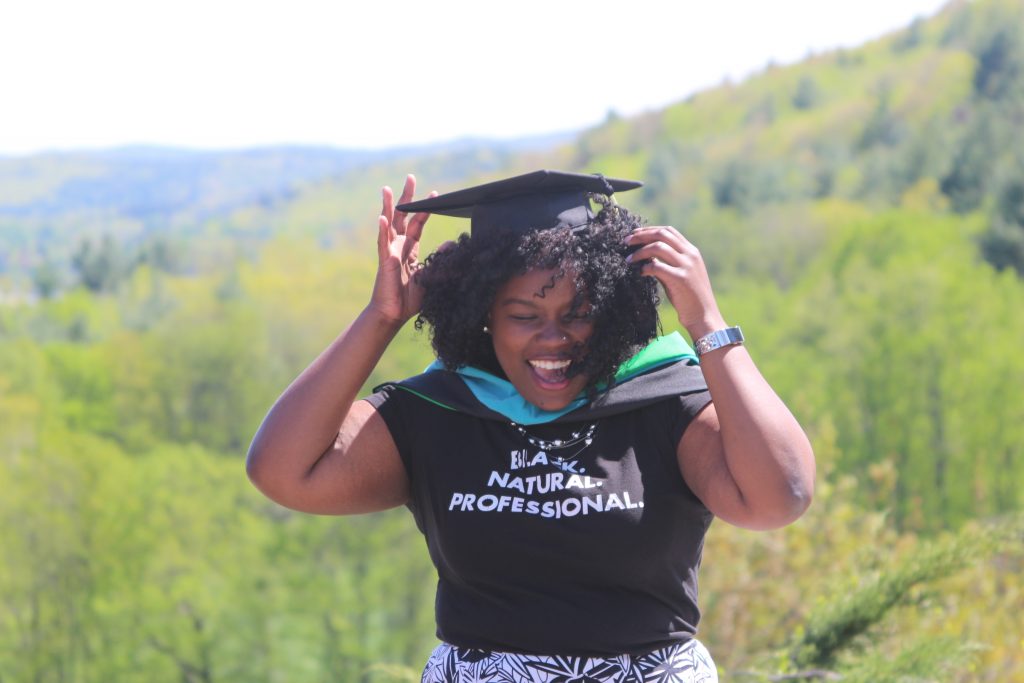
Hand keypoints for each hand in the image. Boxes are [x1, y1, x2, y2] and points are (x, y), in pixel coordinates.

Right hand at [368, 175, 435, 325]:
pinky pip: (383, 243)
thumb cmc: (410, 299)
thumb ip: (441, 260)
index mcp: (410, 249)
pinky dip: (382, 230)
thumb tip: (452, 244)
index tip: (434, 194)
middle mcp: (399, 246)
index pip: (418, 224)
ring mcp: (390, 252)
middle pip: (402, 216)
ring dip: (388, 206)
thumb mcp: (432, 276)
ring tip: (386, 189)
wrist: (394, 314)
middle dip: (406, 197)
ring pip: (388, 224)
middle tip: (410, 178)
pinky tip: (381, 217)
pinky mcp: (384, 261)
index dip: (425, 209)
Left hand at [625, 226, 725, 338]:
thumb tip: (646, 257)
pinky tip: (639, 273)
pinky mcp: (681, 278)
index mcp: (692, 252)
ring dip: (640, 252)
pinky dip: (645, 268)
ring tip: (628, 259)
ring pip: (658, 247)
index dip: (649, 230)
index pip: (669, 231)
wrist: (704, 316)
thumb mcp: (680, 275)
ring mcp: (687, 266)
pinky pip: (657, 267)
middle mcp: (690, 255)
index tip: (634, 234)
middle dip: (641, 235)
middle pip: (662, 234)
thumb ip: (666, 263)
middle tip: (626, 241)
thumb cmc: (689, 298)